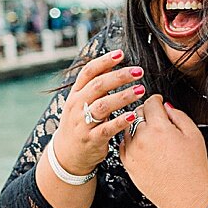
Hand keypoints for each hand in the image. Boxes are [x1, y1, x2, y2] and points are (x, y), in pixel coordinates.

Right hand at [53, 49, 145, 174]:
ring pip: (103, 106)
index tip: (121, 54)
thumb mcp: (82, 102)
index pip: (88, 72)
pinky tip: (133, 115)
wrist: (67, 153)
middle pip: (98, 86)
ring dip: (123, 96)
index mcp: (76, 93)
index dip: (104, 61)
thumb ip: (95, 85)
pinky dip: (120, 121)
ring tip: (140, 90)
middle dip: (119, 76)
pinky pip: (106, 129)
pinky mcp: (91, 139)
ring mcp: (82, 123)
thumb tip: (111, 63)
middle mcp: (77, 106)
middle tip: (138, 72)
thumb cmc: (80, 123)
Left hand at [119, 96, 207, 207]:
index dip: (156, 99)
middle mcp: (142, 138)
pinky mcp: (128, 164)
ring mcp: (133, 152)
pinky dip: (131, 141)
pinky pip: (124, 145)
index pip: (150, 103)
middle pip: (137, 113)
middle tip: (156, 117)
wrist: (186, 196)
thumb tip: (166, 107)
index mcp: (159, 128)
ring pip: (128, 128)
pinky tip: (144, 145)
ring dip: (137, 126)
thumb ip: (178, 115)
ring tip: (151, 133)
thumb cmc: (192, 169)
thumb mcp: (194, 135)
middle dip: (147, 112)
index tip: (158, 101)